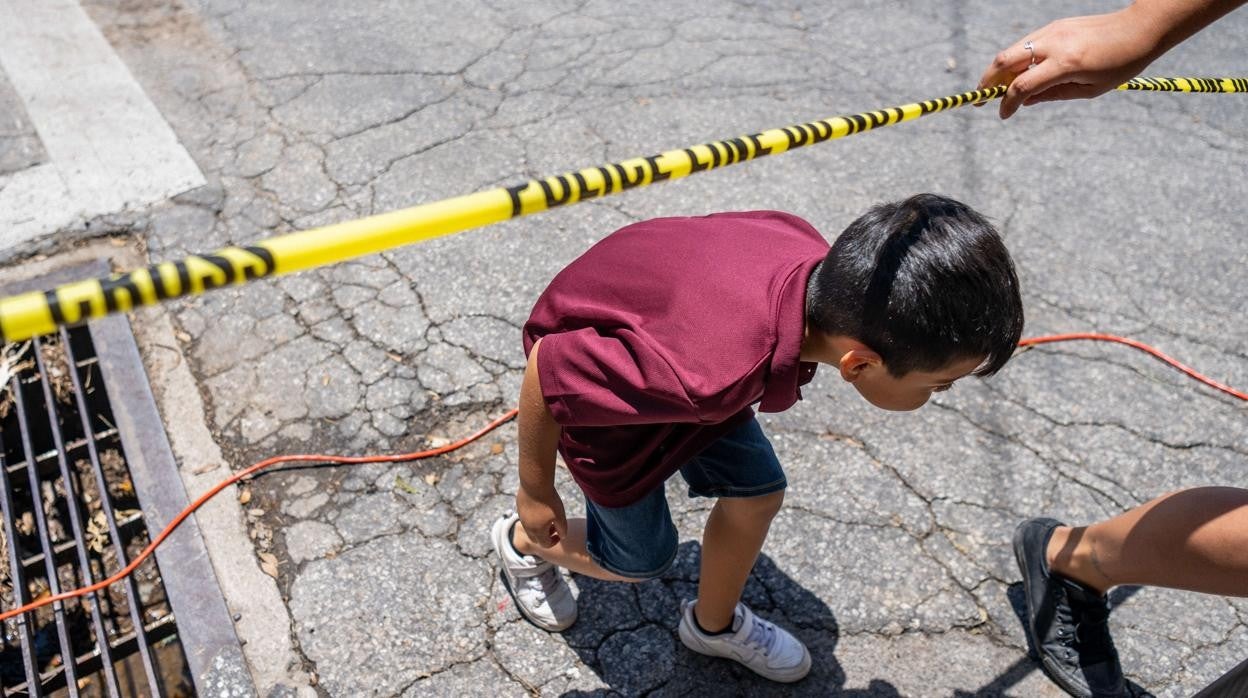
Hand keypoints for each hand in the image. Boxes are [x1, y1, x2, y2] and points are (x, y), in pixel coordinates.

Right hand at [516, 482, 566, 548]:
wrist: (535, 484)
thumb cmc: (549, 501)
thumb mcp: (560, 516)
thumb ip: (562, 529)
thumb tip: (563, 536)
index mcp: (537, 531)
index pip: (545, 544)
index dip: (554, 541)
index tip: (559, 534)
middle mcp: (527, 527)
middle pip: (536, 538)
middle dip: (545, 536)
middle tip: (553, 526)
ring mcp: (522, 517)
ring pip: (530, 528)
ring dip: (539, 527)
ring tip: (548, 516)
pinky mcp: (519, 508)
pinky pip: (526, 518)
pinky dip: (533, 518)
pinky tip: (540, 507)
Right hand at [978, 8, 1161, 118]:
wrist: (1139, 28)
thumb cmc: (1120, 64)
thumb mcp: (1089, 89)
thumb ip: (1054, 95)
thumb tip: (1026, 101)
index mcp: (1065, 64)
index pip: (1022, 86)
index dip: (1007, 104)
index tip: (1003, 115)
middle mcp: (1053, 44)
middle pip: (1004, 62)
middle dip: (986, 82)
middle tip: (979, 100)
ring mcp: (1051, 31)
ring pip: (1011, 51)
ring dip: (998, 71)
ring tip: (995, 89)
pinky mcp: (1054, 26)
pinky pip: (1025, 45)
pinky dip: (1015, 61)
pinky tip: (1018, 74)